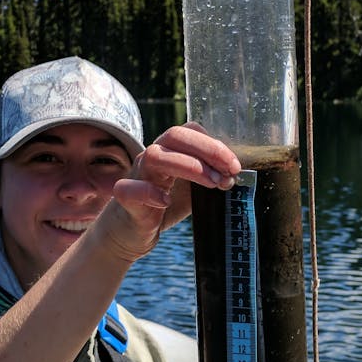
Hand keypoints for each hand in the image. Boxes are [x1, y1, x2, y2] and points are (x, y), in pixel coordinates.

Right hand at [101, 122, 240, 260]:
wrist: (132, 231)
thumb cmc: (164, 205)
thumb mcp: (192, 189)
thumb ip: (210, 179)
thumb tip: (235, 176)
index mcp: (170, 151)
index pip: (190, 131)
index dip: (214, 144)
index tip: (234, 165)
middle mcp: (152, 157)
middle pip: (174, 135)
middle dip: (207, 150)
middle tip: (229, 172)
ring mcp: (137, 175)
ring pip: (154, 155)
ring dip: (188, 166)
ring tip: (212, 184)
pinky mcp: (125, 199)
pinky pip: (128, 188)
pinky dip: (149, 192)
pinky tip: (165, 202)